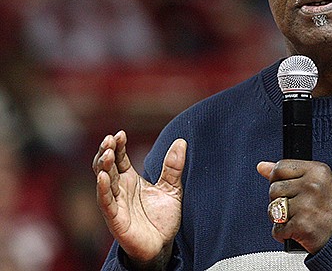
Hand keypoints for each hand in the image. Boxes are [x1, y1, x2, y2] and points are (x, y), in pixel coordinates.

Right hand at [92, 130, 186, 265]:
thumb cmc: (163, 217)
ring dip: (103, 166)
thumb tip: (181, 141)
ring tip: (106, 153)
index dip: (118, 146)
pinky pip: (105, 203)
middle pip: (107, 166)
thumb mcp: (172, 188)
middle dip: (106, 152)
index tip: (120, 134)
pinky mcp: (115, 219)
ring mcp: (116, 203)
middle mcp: (120, 189)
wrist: (163, 245)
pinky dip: (103, 189)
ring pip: (104, 181)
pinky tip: (103, 177)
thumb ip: (173, 166)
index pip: (120, 158)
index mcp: (130, 179)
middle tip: (109, 139)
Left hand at [257, 160, 331, 253]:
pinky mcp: (301, 224)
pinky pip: (277, 229)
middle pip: (274, 188)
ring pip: (272, 208)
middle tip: (297, 207)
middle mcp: (312, 185)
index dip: (278, 179)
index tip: (288, 189)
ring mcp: (306, 205)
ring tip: (296, 218)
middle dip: (279, 200)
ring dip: (279, 218)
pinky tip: (296, 230)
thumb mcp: (316, 181)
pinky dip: (283, 233)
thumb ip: (288, 172)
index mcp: (317, 171)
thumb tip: (262, 166)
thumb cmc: (330, 208)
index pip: (280, 167)